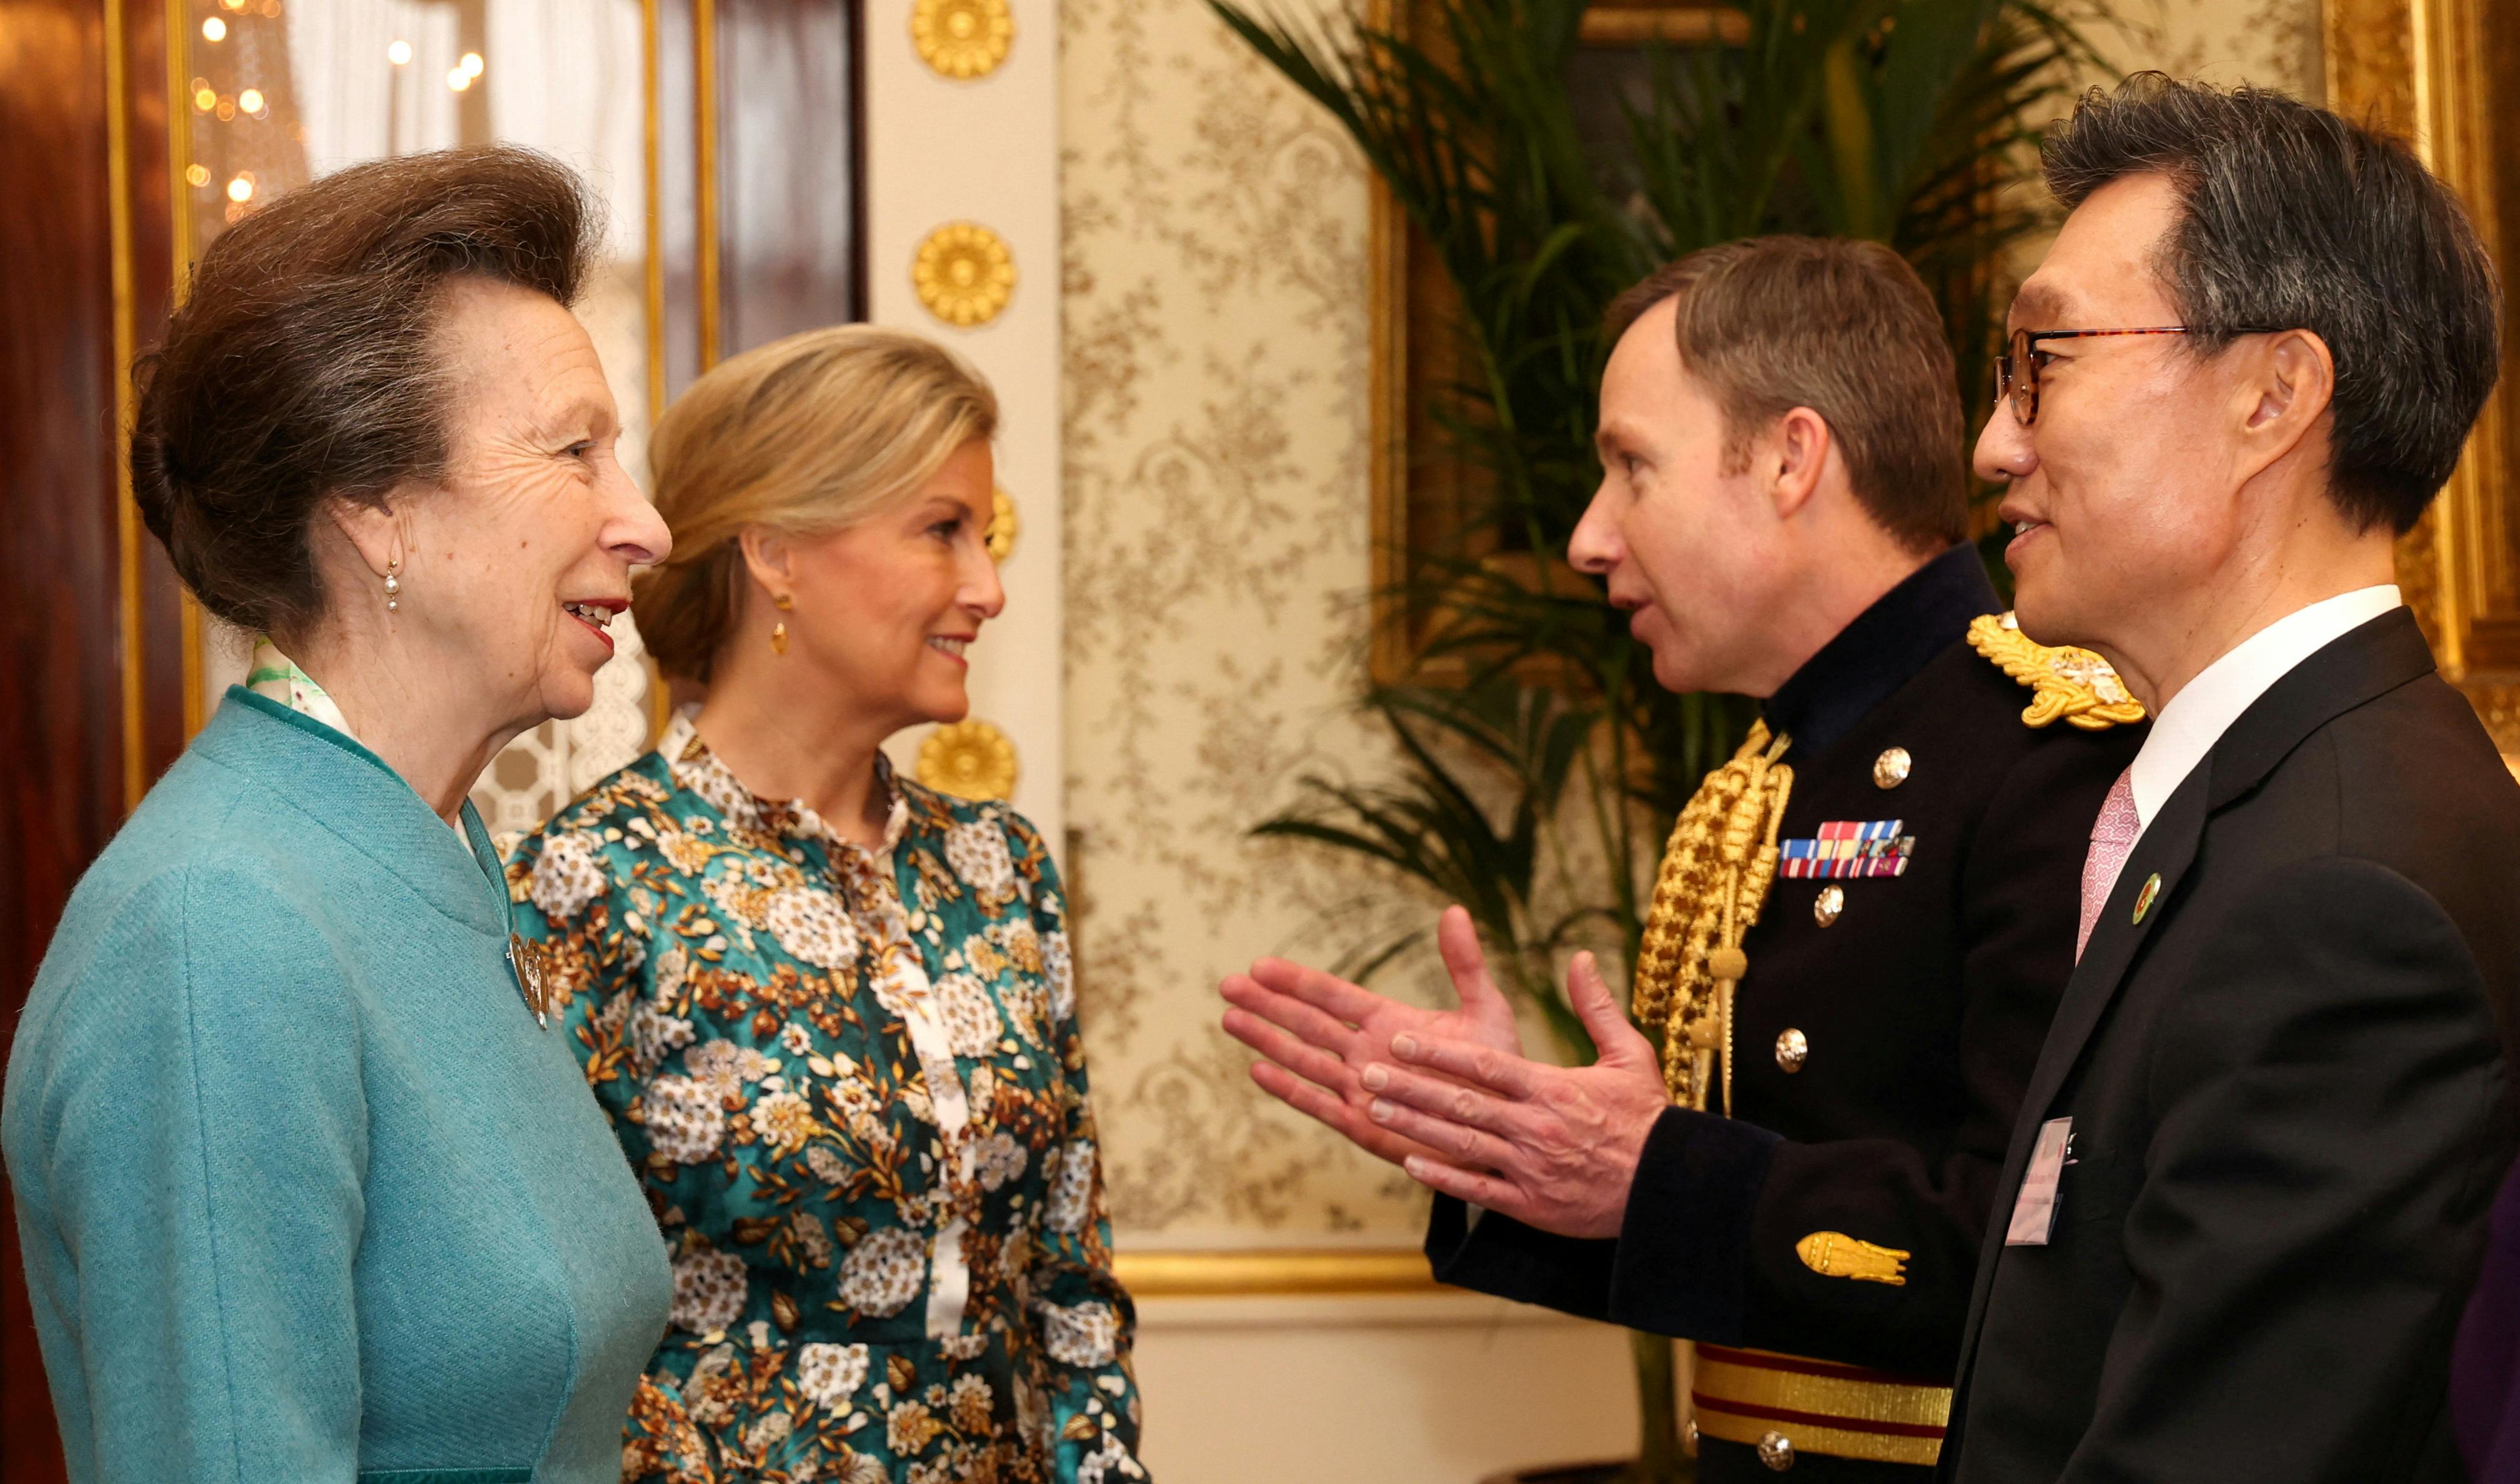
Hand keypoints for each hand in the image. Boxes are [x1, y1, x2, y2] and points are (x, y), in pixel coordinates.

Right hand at [1219, 905, 1524, 1166]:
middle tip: (1228, 984)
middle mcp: (1366, 1053)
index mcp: (1389, 1021)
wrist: (1505, 1132)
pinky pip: (1318, 1104)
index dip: (1297, 981)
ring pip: (1303, 1059)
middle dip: (1267, 1004)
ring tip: (1229, 1019)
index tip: (1261, 964)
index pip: (1333, 996)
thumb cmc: (1497, 1073)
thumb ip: (1465, 965)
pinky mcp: (1362, 1126)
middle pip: (1307, 1022)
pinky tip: (1257, 1070)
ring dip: (1266, 1039)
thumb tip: (1454, 910)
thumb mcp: (1486, 1011)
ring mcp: (1360, 1090)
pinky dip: (1288, 1089)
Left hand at [1361, 949, 1667, 1239]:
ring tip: (1374, 1112)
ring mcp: (1531, 1168)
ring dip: (1415, 1127)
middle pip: (1462, 1104)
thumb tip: (1580, 957)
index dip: (1438, 1053)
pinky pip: (1479, 1190)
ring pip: (1462, 1144)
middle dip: (1410, 1088)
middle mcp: (1536, 1127)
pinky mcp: (1532, 1204)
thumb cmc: (1647, 1118)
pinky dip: (1444, 1178)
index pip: (1485, 1066)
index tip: (1398, 1039)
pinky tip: (1410, 1163)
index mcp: (1553, 1089)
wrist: (1670, 1186)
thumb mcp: (1629, 1056)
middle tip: (1367, 1075)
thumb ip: (1597, 1007)